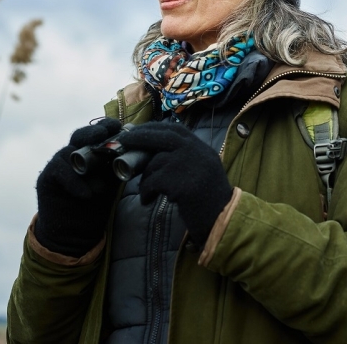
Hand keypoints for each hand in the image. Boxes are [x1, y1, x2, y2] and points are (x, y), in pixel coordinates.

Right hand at [34, 118, 122, 256]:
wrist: (76, 233)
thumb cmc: (97, 205)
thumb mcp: (112, 183)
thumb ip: (118, 166)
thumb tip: (137, 150)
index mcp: (89, 152)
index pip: (96, 133)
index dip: (106, 127)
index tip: (119, 126)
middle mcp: (72, 154)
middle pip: (80, 136)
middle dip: (92, 133)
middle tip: (103, 135)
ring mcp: (58, 165)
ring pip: (68, 153)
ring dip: (86, 166)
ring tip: (101, 187)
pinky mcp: (46, 179)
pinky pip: (59, 172)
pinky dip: (74, 182)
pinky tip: (87, 195)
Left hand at [119, 122, 232, 246]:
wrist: (222, 218)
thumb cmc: (210, 198)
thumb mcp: (203, 170)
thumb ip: (186, 158)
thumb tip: (155, 153)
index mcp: (202, 148)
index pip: (176, 130)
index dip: (155, 128)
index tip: (138, 130)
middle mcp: (196, 152)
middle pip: (163, 137)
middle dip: (140, 137)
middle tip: (125, 141)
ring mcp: (188, 166)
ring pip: (155, 163)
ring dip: (144, 178)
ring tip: (146, 191)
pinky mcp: (179, 183)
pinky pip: (152, 183)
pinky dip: (146, 192)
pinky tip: (148, 200)